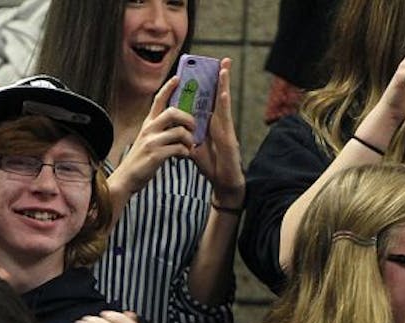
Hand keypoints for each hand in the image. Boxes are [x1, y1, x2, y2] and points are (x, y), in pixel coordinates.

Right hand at [110, 76, 195, 194]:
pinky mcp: (156, 155)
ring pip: (180, 132)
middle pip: (173, 112)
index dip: (169, 87)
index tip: (178, 77)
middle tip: (193, 127)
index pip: (158, 100)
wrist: (127, 178)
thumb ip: (159, 130)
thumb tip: (177, 124)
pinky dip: (185, 153)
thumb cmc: (140, 160)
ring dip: (189, 140)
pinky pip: (179, 148)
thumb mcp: (147, 139)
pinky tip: (183, 156)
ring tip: (189, 147)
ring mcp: (152, 142)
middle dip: (188, 118)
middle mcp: (149, 129)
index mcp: (148, 124)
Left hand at [190, 58, 244, 201]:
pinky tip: (224, 92)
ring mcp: (225, 127)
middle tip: (222, 60)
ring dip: (224, 84)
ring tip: (224, 67)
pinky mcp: (229, 136)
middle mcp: (219, 122)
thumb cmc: (211, 165)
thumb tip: (175, 132)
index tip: (204, 69)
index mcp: (210, 123)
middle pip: (217, 96)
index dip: (206, 85)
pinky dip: (224, 104)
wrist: (223, 181)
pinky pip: (225, 117)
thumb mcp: (194, 148)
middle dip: (219, 78)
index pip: (207, 100)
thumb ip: (186, 138)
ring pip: (223, 102)